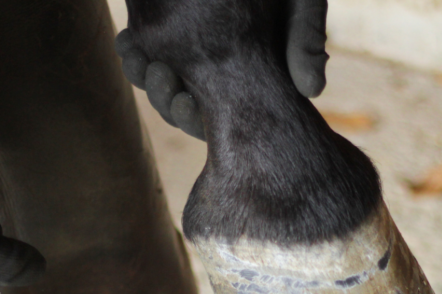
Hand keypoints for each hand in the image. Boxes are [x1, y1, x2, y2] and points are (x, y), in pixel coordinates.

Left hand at [115, 0, 328, 140]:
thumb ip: (307, 37)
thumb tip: (312, 90)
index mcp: (250, 78)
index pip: (220, 117)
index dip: (198, 121)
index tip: (188, 106)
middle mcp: (217, 71)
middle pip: (182, 107)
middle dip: (166, 101)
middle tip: (162, 79)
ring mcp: (188, 51)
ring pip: (157, 83)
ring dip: (144, 78)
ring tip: (143, 62)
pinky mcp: (163, 25)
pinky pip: (139, 49)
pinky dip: (132, 50)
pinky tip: (129, 40)